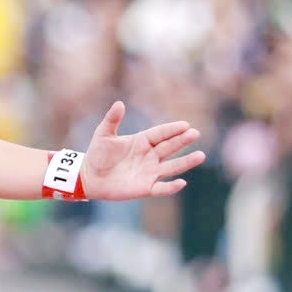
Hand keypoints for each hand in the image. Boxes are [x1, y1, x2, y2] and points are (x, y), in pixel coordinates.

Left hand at [80, 101, 205, 198]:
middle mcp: (150, 156)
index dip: (172, 130)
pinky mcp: (146, 188)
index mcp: (142, 141)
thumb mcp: (103, 134)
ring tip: (200, 155)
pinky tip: (182, 182)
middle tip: (195, 133)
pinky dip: (171, 187)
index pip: (160, 134)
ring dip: (186, 162)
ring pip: (172, 167)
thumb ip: (112, 120)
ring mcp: (150, 172)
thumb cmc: (98, 154)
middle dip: (182, 141)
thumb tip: (119, 103)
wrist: (90, 177)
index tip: (185, 125)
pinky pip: (161, 188)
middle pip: (169, 147)